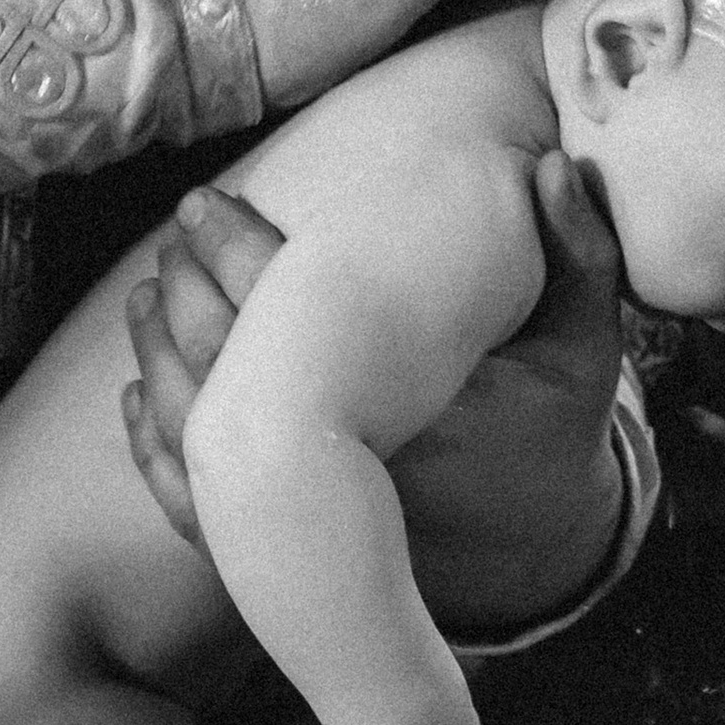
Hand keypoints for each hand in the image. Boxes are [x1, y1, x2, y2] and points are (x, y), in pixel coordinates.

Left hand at [122, 151, 626, 553]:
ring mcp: (310, 524)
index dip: (238, 251)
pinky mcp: (283, 559)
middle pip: (233, 370)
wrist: (535, 556)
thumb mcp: (585, 345)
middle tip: (172, 239)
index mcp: (424, 412)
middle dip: (185, 295)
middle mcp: (355, 474)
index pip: (303, 315)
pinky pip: (197, 508)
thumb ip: (577, 253)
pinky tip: (139, 395)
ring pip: (200, 439)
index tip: (204, 205)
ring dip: (157, 359)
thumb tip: (549, 165)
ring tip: (147, 296)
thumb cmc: (553, 432)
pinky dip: (156, 450)